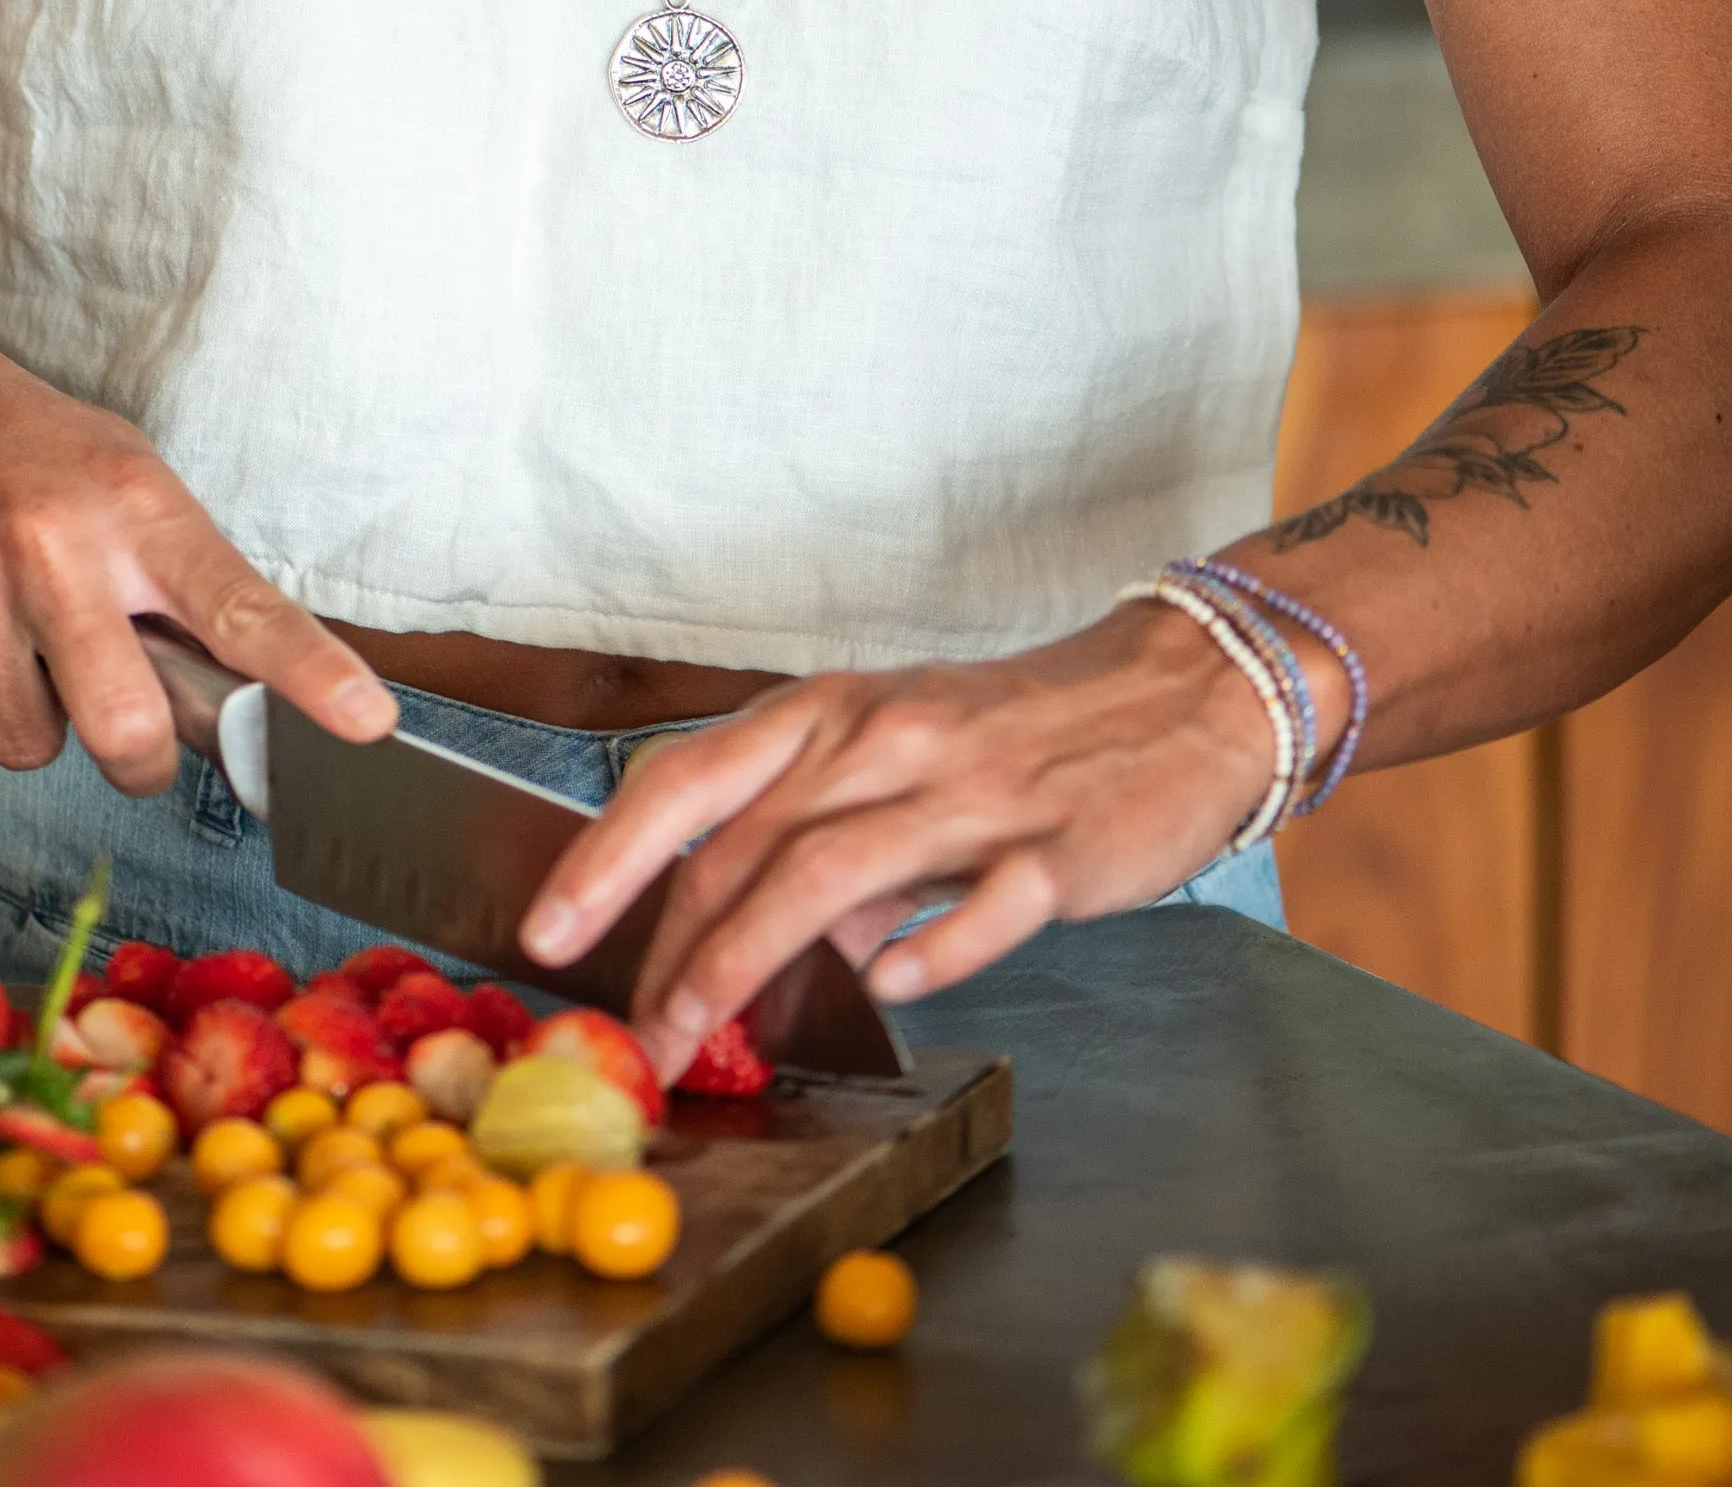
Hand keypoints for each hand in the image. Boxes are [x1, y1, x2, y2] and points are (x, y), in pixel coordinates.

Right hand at [0, 285, 396, 791]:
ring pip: (27, 746)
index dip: (309, 674)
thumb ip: (179, 580)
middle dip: (136, 757)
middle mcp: (46, 546)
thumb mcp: (121, 473)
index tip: (366, 723)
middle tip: (126, 733)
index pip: (239, 606)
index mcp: (130, 506)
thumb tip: (238, 703)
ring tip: (11, 637)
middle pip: (126, 731)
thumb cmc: (14, 439)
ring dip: (31, 719)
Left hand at [518, 601, 1279, 1078]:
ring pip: (827, 878)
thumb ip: (812, 842)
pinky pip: (975, 911)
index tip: (548, 930)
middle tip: (630, 1035)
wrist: (1183, 692)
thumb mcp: (891, 757)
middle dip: (668, 951)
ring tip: (700, 1039)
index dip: (605, 858)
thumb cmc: (1015, 729)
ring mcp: (971, 794)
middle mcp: (885, 740)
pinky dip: (922, 953)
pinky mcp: (1054, 849)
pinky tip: (886, 989)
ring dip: (746, 967)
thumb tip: (740, 945)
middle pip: (743, 846)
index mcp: (829, 712)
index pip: (685, 778)